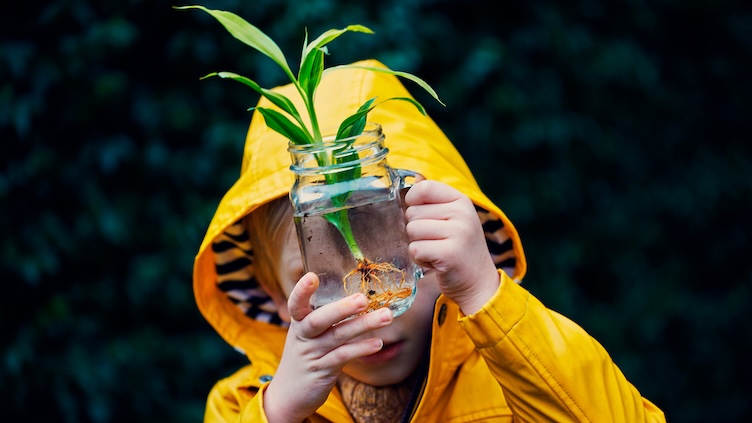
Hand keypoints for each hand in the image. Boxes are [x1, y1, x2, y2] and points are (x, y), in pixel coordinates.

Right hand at [263, 272, 392, 422]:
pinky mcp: (322, 371)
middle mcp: (303, 336)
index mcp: (298, 322)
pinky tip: (378, 343)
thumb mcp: (307, 334)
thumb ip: (324, 316)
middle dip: (342, 308)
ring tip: (386, 316)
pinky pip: (343, 357)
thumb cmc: (305, 356)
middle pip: (319, 319)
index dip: (302, 291)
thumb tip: (354, 294)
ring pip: (338, 336)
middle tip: (363, 298)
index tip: (312, 276)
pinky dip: (361, 349)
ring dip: (364, 325)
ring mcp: (312, 354)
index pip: (296, 304)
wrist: (288, 395)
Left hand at [404, 180, 499, 314]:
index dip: (412, 201)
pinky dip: (419, 259)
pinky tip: (435, 262)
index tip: (420, 215)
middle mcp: (462, 213)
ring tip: (436, 251)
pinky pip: (415, 249)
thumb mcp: (453, 218)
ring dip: (418, 245)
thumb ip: (434, 199)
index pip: (424, 188)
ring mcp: (458, 233)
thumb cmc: (460, 248)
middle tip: (436, 241)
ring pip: (411, 231)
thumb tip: (414, 177)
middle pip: (412, 212)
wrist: (479, 282)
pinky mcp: (450, 253)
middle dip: (417, 230)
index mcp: (461, 200)